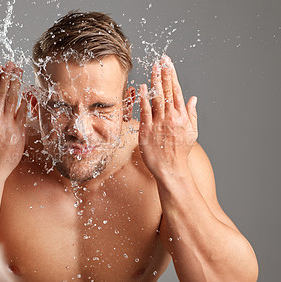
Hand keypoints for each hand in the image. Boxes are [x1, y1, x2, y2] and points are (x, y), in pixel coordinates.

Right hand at [0, 61, 26, 177]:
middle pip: (3, 92)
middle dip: (8, 76)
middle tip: (12, 65)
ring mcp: (8, 125)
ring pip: (14, 99)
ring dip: (17, 84)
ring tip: (19, 72)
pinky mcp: (19, 132)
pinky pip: (23, 113)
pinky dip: (24, 102)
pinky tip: (25, 92)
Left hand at [138, 55, 197, 176]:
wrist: (171, 169)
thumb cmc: (180, 152)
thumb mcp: (191, 132)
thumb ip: (191, 114)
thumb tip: (193, 98)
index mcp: (182, 117)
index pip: (177, 91)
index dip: (172, 75)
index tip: (168, 63)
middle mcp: (171, 118)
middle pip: (167, 91)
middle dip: (163, 74)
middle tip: (160, 60)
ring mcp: (158, 124)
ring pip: (156, 99)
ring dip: (154, 82)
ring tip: (152, 68)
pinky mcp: (146, 131)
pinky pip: (145, 112)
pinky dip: (143, 99)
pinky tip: (141, 88)